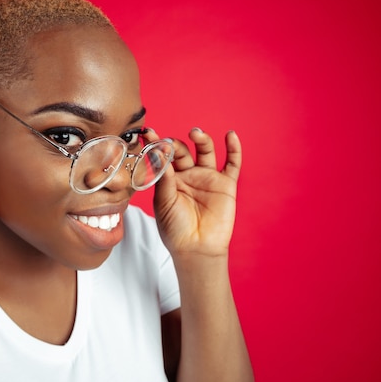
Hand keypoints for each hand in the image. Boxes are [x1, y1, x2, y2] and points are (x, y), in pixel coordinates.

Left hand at [149, 128, 241, 258]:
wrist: (196, 248)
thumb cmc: (175, 229)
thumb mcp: (164, 203)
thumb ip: (164, 179)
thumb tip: (160, 156)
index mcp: (170, 179)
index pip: (163, 156)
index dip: (156, 144)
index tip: (148, 133)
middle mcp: (188, 175)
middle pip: (183, 150)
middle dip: (175, 143)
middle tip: (169, 142)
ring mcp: (207, 178)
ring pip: (206, 151)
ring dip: (202, 139)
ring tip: (195, 134)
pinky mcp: (226, 184)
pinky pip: (232, 163)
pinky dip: (234, 148)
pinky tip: (230, 135)